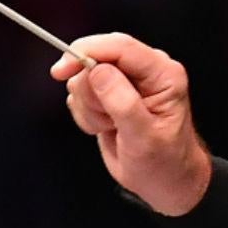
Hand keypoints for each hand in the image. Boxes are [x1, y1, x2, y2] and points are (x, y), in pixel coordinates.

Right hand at [50, 32, 211, 215]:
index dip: (86, 51)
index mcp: (163, 73)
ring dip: (89, 108)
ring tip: (111, 127)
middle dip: (90, 91)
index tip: (62, 71)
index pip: (120, 46)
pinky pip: (80, 94)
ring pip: (84, 78)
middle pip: (96, 58)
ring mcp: (126, 82)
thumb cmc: (164, 162)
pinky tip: (107, 128)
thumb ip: (122, 102)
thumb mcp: (144, 137)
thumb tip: (97, 71)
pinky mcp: (110, 94)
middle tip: (107, 119)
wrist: (164, 182)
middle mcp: (145, 71)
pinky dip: (86, 115)